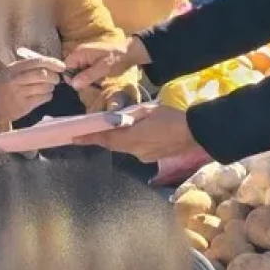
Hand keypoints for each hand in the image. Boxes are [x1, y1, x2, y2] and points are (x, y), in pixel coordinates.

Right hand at [0, 57, 60, 126]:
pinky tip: (45, 95)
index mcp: (15, 68)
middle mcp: (16, 79)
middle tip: (56, 79)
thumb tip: (52, 65)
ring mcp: (19, 93)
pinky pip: (42, 98)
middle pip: (42, 75)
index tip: (62, 66)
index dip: (52, 63)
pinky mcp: (23, 106)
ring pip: (44, 87)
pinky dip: (48, 96)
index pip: (37, 62)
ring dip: (51, 87)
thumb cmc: (6, 85)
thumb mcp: (12, 71)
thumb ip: (29, 67)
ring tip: (48, 87)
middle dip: (54, 76)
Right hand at [65, 35, 148, 93]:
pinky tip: (97, 76)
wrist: (130, 52)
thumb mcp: (103, 69)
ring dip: (85, 77)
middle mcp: (80, 52)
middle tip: (91, 82)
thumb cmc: (117, 59)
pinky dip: (89, 75)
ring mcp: (84, 55)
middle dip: (78, 78)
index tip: (80, 85)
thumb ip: (87, 76)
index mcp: (80, 52)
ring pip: (77, 70)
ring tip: (96, 79)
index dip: (70, 77)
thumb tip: (73, 84)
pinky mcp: (89, 59)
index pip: (65, 66)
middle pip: (70, 69)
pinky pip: (84, 69)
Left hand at [78, 101, 194, 162]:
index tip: (73, 138)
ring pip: (123, 148)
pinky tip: (133, 134)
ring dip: (116, 140)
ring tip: (109, 131)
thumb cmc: (171, 117)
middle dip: (100, 139)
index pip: (105, 139)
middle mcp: (135, 151)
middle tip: (85, 133)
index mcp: (132, 138)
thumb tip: (115, 120)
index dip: (88, 138)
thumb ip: (129, 116)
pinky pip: (134, 150)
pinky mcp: (151, 158)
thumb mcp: (148, 110)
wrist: (195, 133)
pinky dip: (129, 142)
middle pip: (112, 145)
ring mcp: (143, 157)